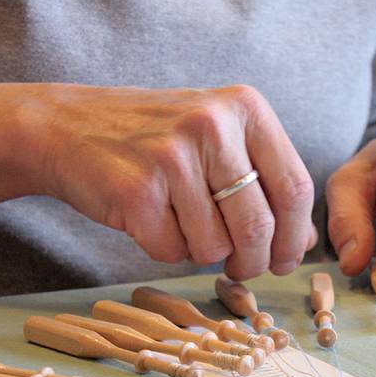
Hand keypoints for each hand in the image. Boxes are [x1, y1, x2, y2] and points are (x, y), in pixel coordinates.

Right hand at [0, 83, 316, 278]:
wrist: (69, 127)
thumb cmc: (158, 141)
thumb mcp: (221, 144)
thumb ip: (267, 185)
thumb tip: (305, 241)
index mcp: (245, 108)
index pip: (294, 189)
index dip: (293, 238)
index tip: (285, 261)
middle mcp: (212, 124)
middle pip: (259, 225)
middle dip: (254, 262)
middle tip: (241, 268)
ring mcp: (172, 156)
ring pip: (215, 246)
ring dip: (204, 253)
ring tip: (181, 222)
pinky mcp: (137, 190)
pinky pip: (173, 251)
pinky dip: (167, 250)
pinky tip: (151, 220)